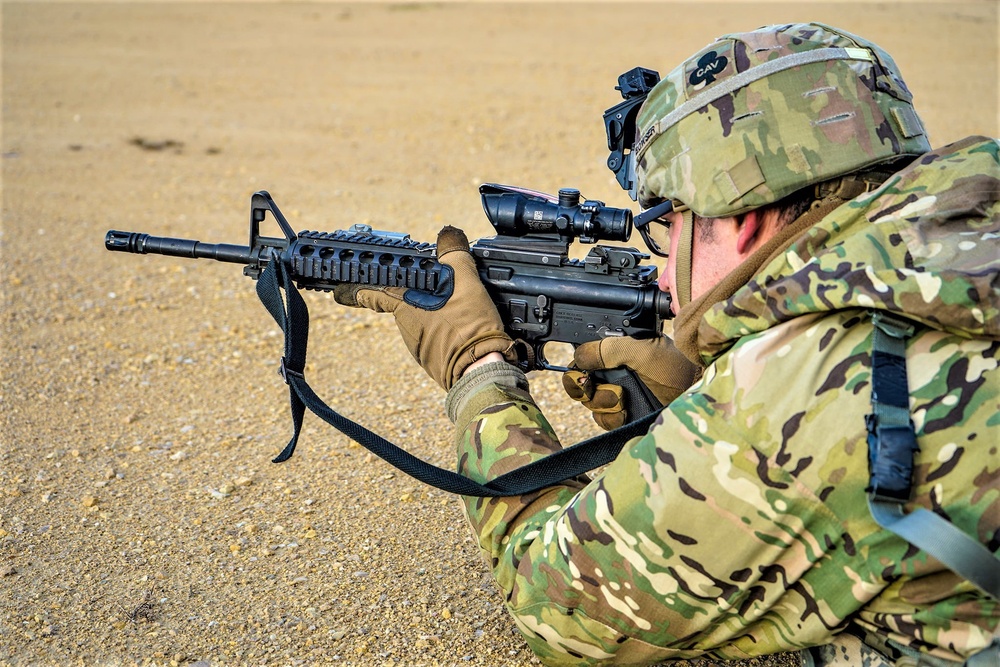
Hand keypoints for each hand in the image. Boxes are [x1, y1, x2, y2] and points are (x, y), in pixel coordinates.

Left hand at [333, 226, 518, 390]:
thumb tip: (447, 233)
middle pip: (403, 302)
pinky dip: (442, 328)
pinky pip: (432, 336)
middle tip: (436, 287)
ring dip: (432, 311)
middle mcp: (405, 324)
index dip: (355, 288)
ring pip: (420, 319)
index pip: (370, 291)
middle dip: (415, 294)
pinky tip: (462, 324)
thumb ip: (453, 252)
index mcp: (404, 302)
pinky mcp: (431, 358)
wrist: (481, 369)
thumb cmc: (468, 326)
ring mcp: (417, 344)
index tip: (341, 288)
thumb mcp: (464, 279)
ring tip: (459, 307)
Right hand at [562, 335, 699, 429]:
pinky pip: (603, 420)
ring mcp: (618, 396)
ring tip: (622, 397)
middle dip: (584, 386)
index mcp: (615, 352)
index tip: (582, 372)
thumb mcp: (641, 350)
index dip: (578, 366)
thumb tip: (579, 356)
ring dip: (602, 401)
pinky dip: (611, 417)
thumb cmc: (676, 367)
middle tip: (593, 385)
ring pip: (589, 403)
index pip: (583, 358)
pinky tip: (626, 412)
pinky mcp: (624, 417)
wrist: (696, 396)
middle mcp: (613, 373)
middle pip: (579, 383)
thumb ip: (608, 349)